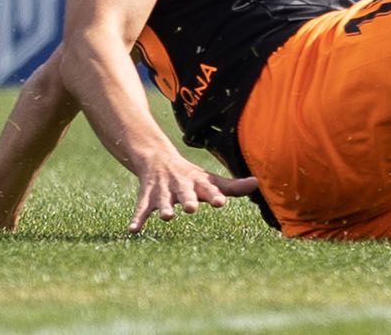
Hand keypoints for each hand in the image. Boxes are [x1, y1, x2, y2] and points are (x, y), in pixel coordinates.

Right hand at [128, 155, 259, 234]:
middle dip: (188, 199)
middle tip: (192, 208)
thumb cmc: (191, 176)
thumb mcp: (211, 180)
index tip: (220, 202)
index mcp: (199, 182)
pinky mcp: (147, 197)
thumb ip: (233, 186)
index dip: (215, 195)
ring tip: (167, 217)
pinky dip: (136, 219)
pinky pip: (140, 209)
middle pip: (185, 193)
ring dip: (165, 207)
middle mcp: (181, 185)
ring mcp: (163, 191)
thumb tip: (258, 183)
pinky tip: (133, 231)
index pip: (209, 188)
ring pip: (163, 200)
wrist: (158, 159)